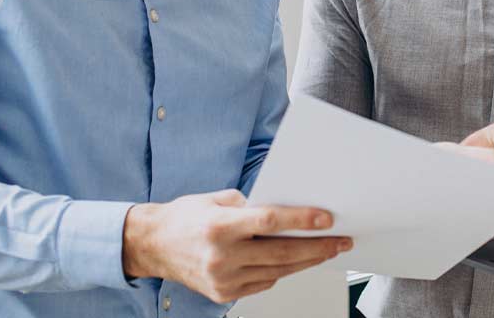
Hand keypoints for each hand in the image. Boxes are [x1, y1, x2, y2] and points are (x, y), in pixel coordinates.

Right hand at [121, 189, 351, 303]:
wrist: (152, 246)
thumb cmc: (185, 218)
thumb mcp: (216, 199)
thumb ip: (251, 204)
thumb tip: (289, 210)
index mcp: (219, 226)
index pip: (269, 222)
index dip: (301, 220)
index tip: (326, 218)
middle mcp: (221, 256)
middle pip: (281, 253)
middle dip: (317, 246)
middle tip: (341, 240)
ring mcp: (222, 279)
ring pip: (277, 271)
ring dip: (306, 261)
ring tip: (327, 250)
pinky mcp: (223, 294)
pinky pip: (264, 283)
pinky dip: (283, 271)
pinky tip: (296, 261)